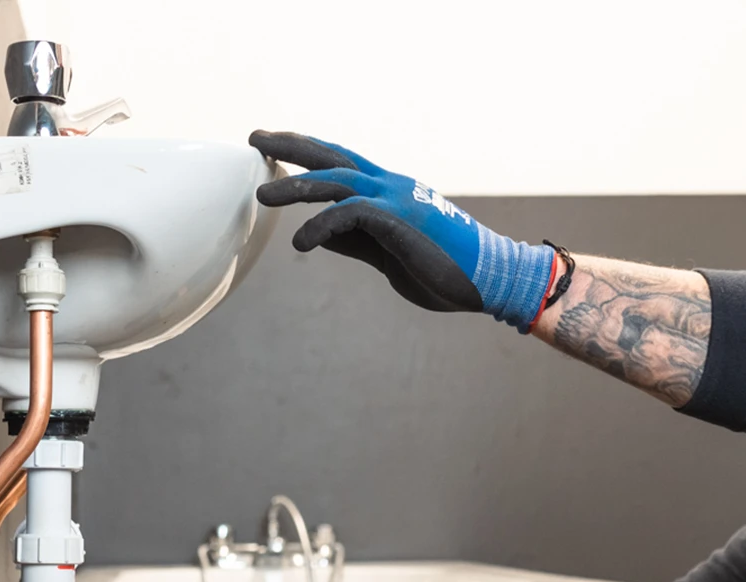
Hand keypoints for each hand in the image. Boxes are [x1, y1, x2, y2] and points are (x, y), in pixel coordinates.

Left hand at [249, 130, 557, 331]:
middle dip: (292, 145)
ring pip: (338, 181)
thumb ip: (355, 240)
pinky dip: (322, 225)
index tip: (272, 145)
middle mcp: (391, 186)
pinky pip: (352, 214)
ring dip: (297, 184)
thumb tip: (320, 236)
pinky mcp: (401, 222)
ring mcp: (397, 200)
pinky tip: (302, 243)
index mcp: (389, 190)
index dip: (305, 150)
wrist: (490, 279)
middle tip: (255, 137)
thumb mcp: (387, 251)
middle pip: (332, 156)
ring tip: (263, 195)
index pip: (339, 161)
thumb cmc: (442, 267)